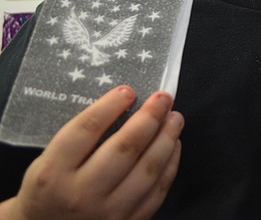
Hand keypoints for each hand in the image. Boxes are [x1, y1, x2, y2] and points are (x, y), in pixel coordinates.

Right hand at [0, 86, 182, 219]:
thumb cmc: (50, 190)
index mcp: (53, 174)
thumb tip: (123, 103)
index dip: (109, 106)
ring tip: (174, 118)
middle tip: (163, 98)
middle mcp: (81, 194)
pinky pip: (157, 191)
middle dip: (149, 118)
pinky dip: (170, 164)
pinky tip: (173, 145)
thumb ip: (79, 139)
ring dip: (166, 138)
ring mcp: (107, 212)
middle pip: (124, 149)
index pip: (85, 131)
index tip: (128, 91)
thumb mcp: (48, 162)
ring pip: (147, 169)